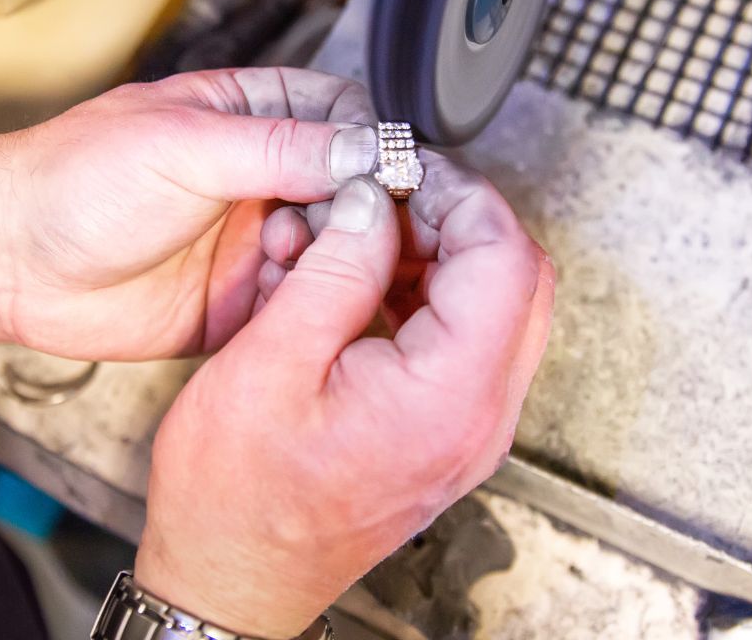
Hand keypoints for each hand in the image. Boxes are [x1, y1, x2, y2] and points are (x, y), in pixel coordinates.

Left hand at [0, 68, 378, 359]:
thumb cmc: (72, 183)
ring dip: (332, 260)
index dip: (372, 144)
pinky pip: (301, 303)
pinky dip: (311, 306)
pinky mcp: (242, 299)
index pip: (343, 118)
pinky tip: (297, 304)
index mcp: (248, 118)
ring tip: (300, 260)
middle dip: (361, 212)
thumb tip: (362, 148)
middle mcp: (260, 178)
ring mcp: (254, 240)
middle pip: (351, 190)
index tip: (389, 174)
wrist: (11, 262)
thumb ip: (276, 147)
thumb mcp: (183, 147)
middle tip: (357, 231)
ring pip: (334, 250)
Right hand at [135, 152, 554, 637]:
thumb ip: (334, 271)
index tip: (403, 172)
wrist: (234, 578)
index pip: (503, 258)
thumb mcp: (268, 364)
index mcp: (446, 397)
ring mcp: (469, 431)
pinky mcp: (447, 434)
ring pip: (499, 306)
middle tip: (388, 198)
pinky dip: (430, 297)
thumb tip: (373, 203)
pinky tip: (366, 286)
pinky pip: (470, 342)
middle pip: (517, 278)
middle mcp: (478, 418)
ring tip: (365, 240)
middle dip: (456, 220)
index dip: (457, 195)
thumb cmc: (238, 499)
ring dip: (441, 256)